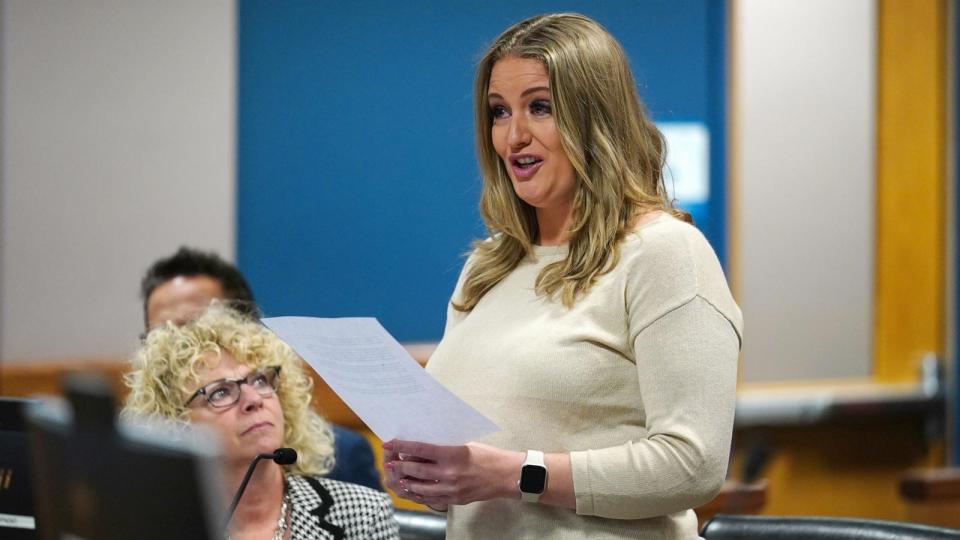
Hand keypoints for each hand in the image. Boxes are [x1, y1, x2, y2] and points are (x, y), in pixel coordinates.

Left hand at [382, 439, 523, 508]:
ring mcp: (451, 489)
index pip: (420, 449)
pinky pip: (430, 499)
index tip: (389, 442)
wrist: (506, 476)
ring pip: (419, 487)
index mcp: (452, 455)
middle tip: (388, 461)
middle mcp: (449, 473)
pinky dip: (418, 493)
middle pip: (415, 470)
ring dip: (405, 481)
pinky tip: (412, 489)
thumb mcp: (465, 445)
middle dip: (398, 465)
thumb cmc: (488, 456)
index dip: (402, 446)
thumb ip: (444, 448)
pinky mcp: (454, 499)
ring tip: (397, 475)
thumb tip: (422, 448)